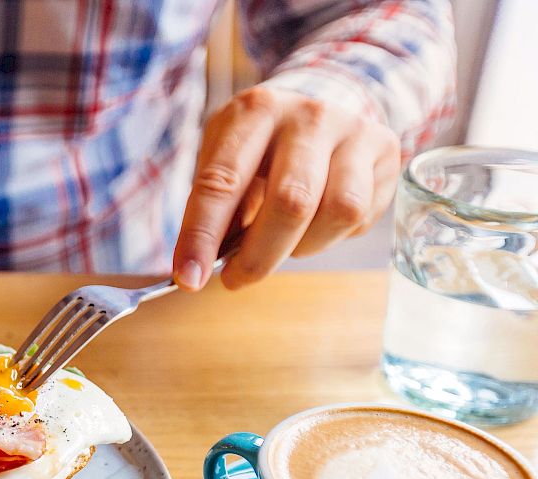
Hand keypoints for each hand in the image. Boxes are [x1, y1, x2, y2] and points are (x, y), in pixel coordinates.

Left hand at [172, 86, 400, 290]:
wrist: (320, 105)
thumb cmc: (260, 146)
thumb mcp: (226, 159)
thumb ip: (215, 207)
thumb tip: (199, 268)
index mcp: (254, 111)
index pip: (222, 181)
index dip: (202, 236)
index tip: (189, 279)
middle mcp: (309, 115)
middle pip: (291, 202)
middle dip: (258, 257)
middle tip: (236, 279)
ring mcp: (353, 130)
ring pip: (338, 212)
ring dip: (304, 247)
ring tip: (285, 241)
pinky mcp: (384, 151)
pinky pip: (361, 216)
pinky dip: (332, 236)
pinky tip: (316, 224)